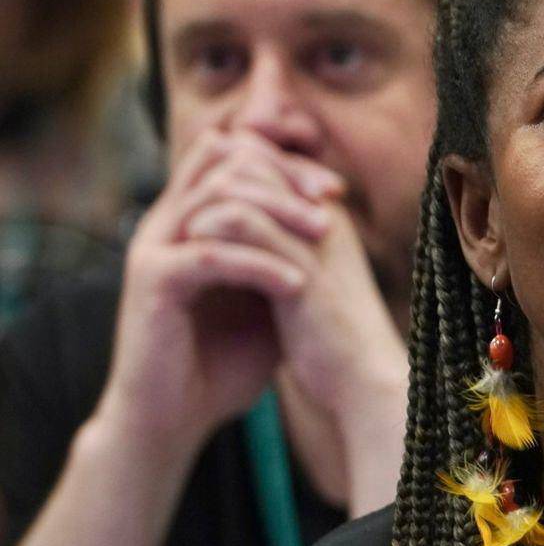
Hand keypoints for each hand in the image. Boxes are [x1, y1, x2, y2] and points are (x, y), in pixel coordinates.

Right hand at [93, 130, 343, 466]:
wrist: (176, 418)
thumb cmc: (224, 360)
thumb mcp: (268, 298)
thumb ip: (285, 255)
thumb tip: (333, 222)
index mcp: (190, 220)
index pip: (235, 157)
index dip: (285, 164)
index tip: (335, 189)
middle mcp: (166, 224)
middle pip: (226, 164)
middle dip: (285, 179)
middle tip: (330, 206)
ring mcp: (154, 249)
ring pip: (217, 200)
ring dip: (278, 213)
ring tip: (324, 236)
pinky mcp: (153, 283)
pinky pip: (209, 254)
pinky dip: (257, 264)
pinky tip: (296, 283)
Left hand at [177, 138, 408, 510]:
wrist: (365, 383)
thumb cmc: (338, 345)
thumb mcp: (310, 291)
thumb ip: (282, 262)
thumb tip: (245, 252)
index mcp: (330, 223)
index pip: (275, 166)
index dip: (232, 172)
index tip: (195, 194)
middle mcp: (326, 220)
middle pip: (260, 162)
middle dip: (213, 175)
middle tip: (175, 198)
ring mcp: (315, 240)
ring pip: (249, 185)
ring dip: (207, 199)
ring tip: (175, 222)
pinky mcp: (300, 267)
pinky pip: (244, 223)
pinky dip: (210, 228)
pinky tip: (188, 247)